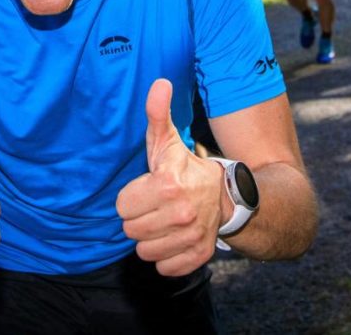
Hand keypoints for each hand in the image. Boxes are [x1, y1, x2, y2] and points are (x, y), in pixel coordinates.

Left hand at [116, 79, 226, 276]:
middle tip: (156, 207)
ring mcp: (191, 237)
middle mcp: (180, 213)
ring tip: (164, 222)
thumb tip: (158, 82)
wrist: (228, 197)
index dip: (133, 197)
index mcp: (167, 185)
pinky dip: (167, 258)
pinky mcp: (198, 256)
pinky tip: (175, 239)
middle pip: (130, 231)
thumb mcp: (168, 142)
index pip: (122, 206)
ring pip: (144, 252)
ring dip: (152, 240)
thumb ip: (158, 114)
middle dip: (140, 219)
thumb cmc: (187, 169)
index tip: (148, 190)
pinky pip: (164, 268)